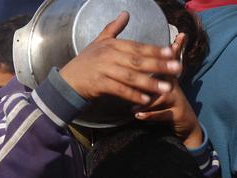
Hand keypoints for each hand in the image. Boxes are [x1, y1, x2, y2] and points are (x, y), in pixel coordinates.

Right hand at [60, 12, 181, 105]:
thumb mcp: (98, 42)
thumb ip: (113, 28)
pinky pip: (119, 90)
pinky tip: (146, 99)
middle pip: (138, 61)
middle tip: (177, 69)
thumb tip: (125, 13)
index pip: (138, 47)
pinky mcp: (98, 84)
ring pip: (131, 76)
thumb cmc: (84, 63)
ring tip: (166, 88)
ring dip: (150, 83)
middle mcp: (108, 55)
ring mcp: (103, 70)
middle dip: (159, 65)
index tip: (173, 53)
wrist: (66, 81)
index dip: (156, 50)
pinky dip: (133, 95)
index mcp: (112, 45)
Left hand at [133, 34, 202, 147]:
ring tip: (133, 107)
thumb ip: (151, 72)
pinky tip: (138, 116)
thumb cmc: (166, 102)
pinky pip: (163, 114)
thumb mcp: (159, 86)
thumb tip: (145, 56)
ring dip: (147, 102)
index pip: (166, 62)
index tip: (170, 39)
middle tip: (130, 79)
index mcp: (168, 78)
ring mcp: (177, 100)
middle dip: (151, 78)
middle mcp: (174, 87)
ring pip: (163, 97)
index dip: (165, 51)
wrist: (185, 122)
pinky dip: (150, 115)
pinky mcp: (177, 114)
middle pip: (165, 78)